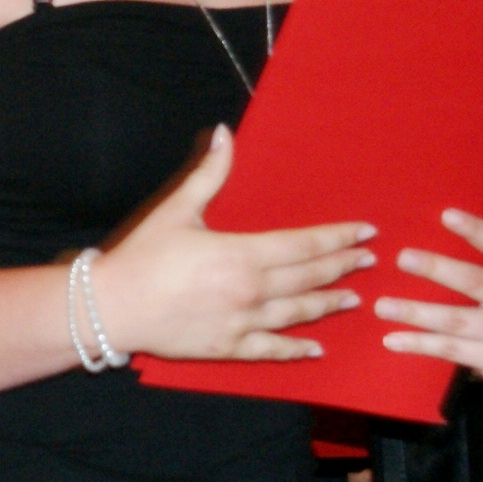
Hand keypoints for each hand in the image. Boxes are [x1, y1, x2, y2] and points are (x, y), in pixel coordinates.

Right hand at [91, 128, 371, 362]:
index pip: (305, 244)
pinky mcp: (229, 346)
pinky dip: (297, 348)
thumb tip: (224, 132)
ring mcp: (243, 322)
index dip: (338, 237)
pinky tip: (317, 347)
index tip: (365, 232)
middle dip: (342, 266)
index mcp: (243, 254)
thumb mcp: (178, 209)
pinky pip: (272, 349)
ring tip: (353, 299)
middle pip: (310, 277)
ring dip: (328, 303)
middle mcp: (251, 290)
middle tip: (368, 261)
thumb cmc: (144, 255)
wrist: (113, 307)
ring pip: (298, 312)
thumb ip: (209, 173)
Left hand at [374, 209, 482, 383]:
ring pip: (456, 320)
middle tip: (402, 258)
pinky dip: (419, 343)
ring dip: (416, 312)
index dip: (476, 230)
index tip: (446, 215)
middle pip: (476, 282)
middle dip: (437, 269)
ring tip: (382, 306)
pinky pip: (451, 349)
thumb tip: (425, 229)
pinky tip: (392, 339)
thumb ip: (482, 255)